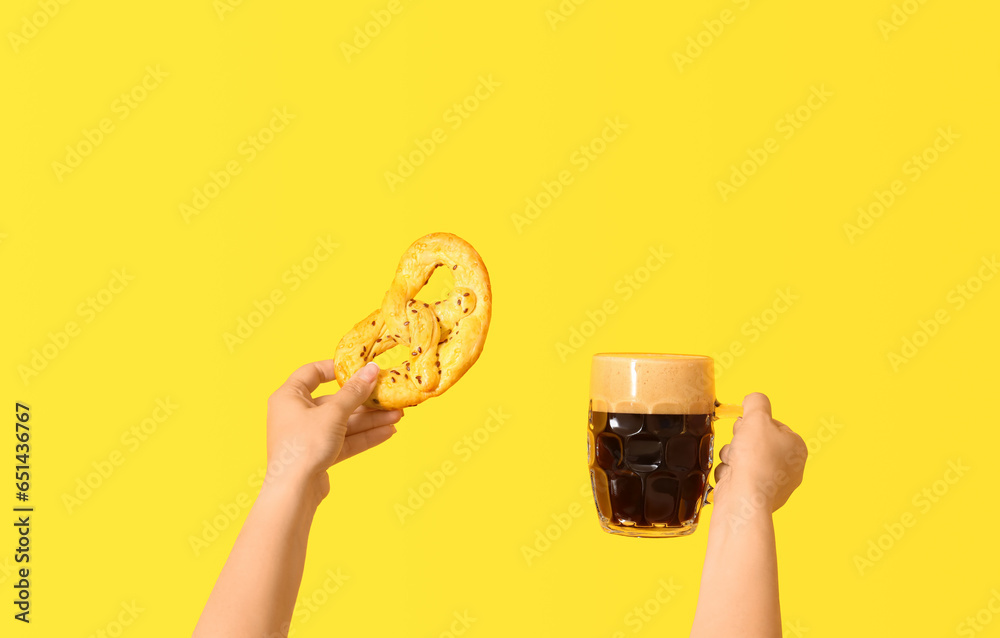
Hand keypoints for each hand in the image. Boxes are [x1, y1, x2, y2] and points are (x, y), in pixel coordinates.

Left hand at [265, 360, 401, 500]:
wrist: (294, 491)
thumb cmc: (305, 444)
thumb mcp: (334, 413)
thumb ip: (355, 392)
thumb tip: (371, 370)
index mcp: (289, 396)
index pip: (312, 373)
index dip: (336, 368)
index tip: (359, 368)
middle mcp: (296, 414)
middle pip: (335, 401)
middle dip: (365, 402)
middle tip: (388, 397)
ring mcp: (308, 435)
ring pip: (343, 423)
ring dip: (370, 420)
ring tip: (397, 416)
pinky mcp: (319, 454)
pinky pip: (344, 440)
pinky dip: (364, 436)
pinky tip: (387, 432)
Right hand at [714, 393, 806, 513]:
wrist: (744, 499)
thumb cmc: (755, 459)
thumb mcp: (757, 417)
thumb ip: (756, 402)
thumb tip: (753, 400)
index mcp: (796, 448)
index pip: (772, 425)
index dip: (754, 423)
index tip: (747, 427)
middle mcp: (789, 467)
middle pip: (756, 440)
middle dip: (740, 440)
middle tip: (740, 443)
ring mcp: (772, 484)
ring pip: (743, 457)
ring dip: (731, 455)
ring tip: (734, 462)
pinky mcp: (755, 496)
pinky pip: (737, 475)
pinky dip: (729, 473)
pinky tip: (731, 477)